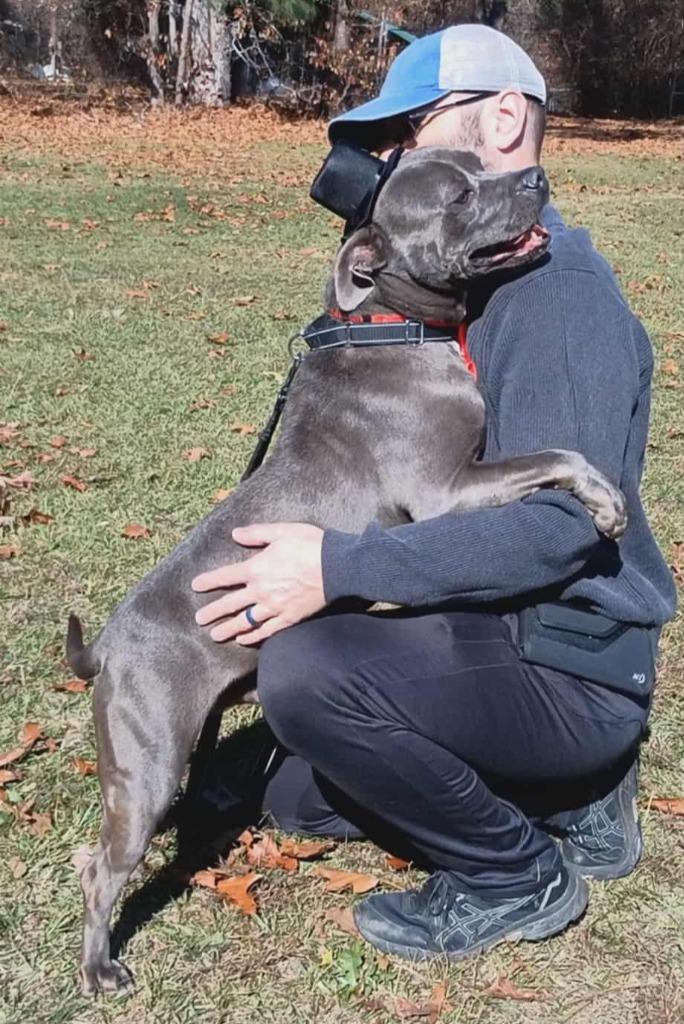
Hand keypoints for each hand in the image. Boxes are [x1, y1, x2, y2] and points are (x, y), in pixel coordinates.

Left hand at [191, 522, 325, 644]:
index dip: (209, 581)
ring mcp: (275, 606)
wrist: (337, 566)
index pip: (226, 576)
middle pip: (231, 604)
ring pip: (246, 621)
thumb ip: (257, 533)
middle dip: (213, 612)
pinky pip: (267, 630)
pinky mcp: (290, 617)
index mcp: (257, 568)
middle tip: (199, 620)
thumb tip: (235, 534)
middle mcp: (261, 590)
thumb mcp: (282, 531)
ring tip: (215, 636)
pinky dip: (254, 636)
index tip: (195, 586)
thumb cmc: (310, 544)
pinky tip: (244, 639)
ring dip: (229, 629)